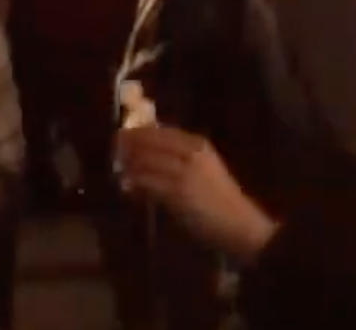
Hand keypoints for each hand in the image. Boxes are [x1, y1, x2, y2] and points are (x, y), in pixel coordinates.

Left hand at [117, 125, 278, 262]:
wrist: (241, 224)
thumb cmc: (220, 197)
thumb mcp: (203, 167)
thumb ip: (177, 155)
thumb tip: (143, 146)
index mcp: (198, 144)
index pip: (158, 130)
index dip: (136, 132)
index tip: (121, 136)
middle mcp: (191, 154)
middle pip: (147, 141)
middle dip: (126, 146)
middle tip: (115, 154)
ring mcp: (183, 172)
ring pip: (144, 161)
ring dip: (128, 166)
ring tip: (121, 172)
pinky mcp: (177, 192)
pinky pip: (146, 182)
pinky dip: (133, 184)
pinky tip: (128, 188)